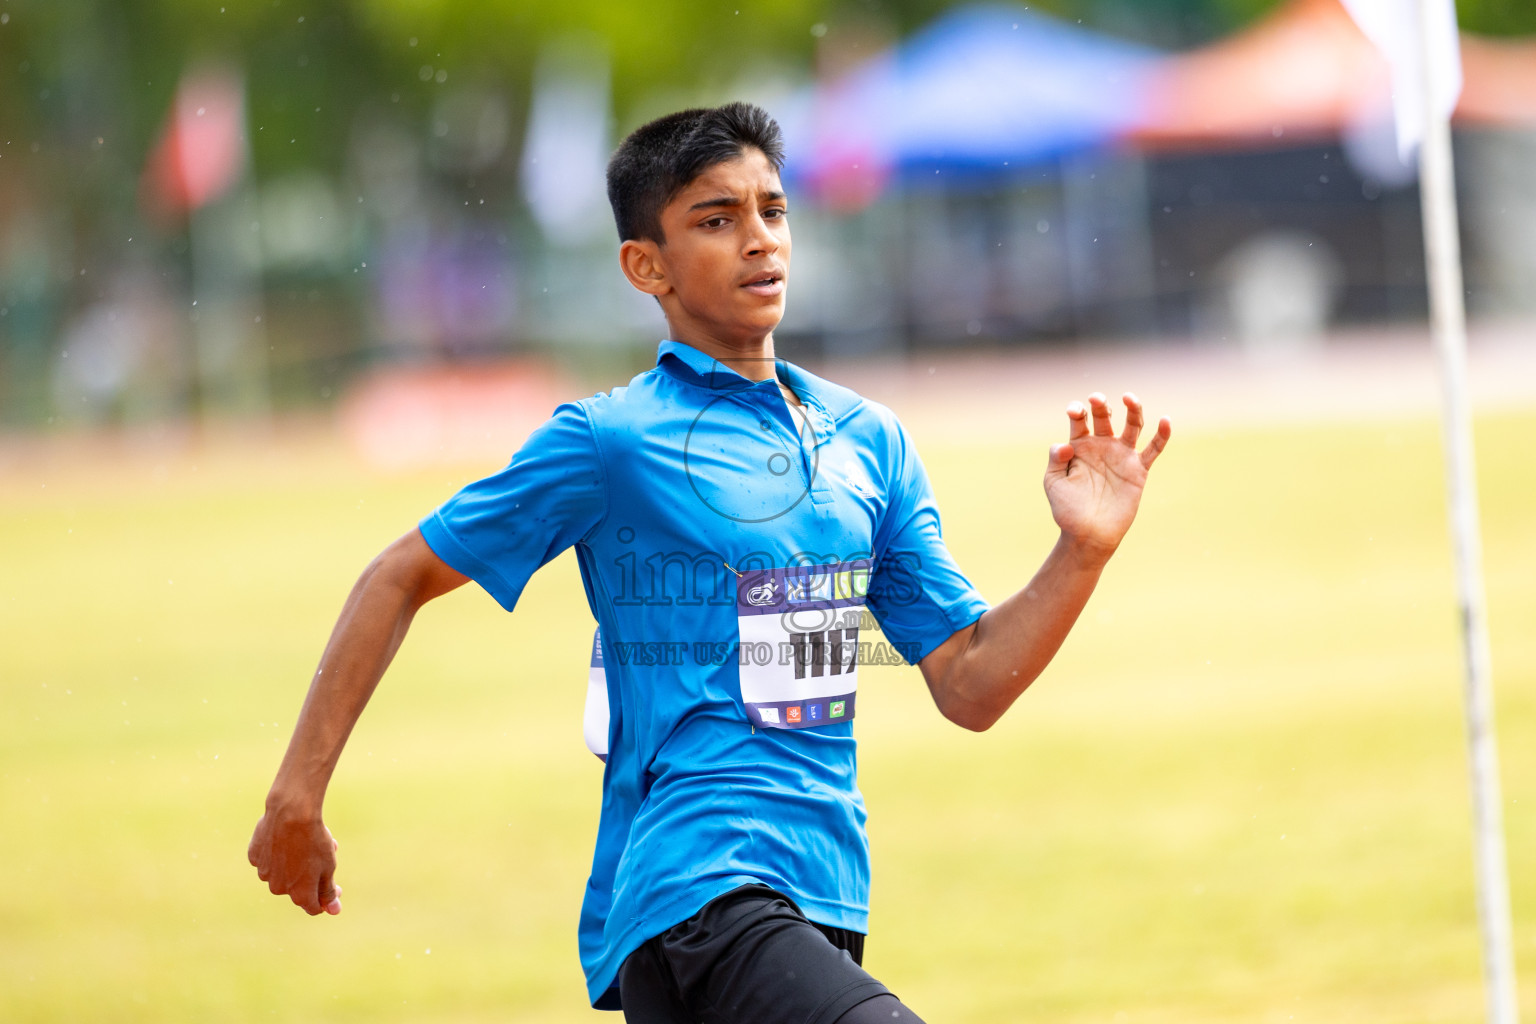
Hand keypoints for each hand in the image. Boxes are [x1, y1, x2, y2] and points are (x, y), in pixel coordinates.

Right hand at [248, 803, 342, 915]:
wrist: (292, 812)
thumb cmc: (314, 840)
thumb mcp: (328, 866)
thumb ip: (327, 891)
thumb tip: (333, 910)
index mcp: (299, 895)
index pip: (313, 907)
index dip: (326, 897)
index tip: (333, 883)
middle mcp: (279, 889)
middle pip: (297, 889)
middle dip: (310, 876)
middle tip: (322, 854)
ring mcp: (264, 873)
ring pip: (282, 873)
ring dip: (295, 863)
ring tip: (308, 841)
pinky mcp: (255, 857)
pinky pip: (269, 859)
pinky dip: (278, 852)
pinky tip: (287, 837)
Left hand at [1044, 392, 1169, 562]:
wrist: (1088, 534)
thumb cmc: (1067, 509)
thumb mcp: (1053, 483)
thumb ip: (1055, 460)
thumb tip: (1065, 444)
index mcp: (1079, 446)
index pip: (1080, 420)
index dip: (1077, 410)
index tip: (1075, 411)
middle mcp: (1102, 446)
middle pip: (1105, 417)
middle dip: (1101, 405)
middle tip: (1096, 399)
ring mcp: (1121, 456)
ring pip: (1132, 425)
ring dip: (1133, 409)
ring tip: (1129, 397)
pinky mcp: (1138, 470)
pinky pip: (1153, 449)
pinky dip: (1162, 435)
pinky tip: (1166, 420)